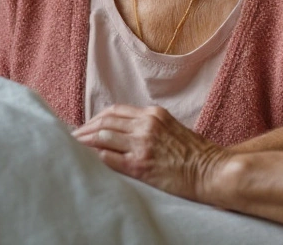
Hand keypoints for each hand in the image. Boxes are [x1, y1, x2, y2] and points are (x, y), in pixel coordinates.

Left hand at [73, 104, 227, 201]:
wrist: (211, 170)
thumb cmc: (196, 154)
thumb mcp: (172, 129)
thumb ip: (150, 127)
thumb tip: (124, 133)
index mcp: (154, 114)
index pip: (114, 111)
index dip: (95, 119)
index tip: (85, 128)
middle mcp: (146, 124)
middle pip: (104, 122)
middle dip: (84, 130)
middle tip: (71, 139)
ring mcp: (143, 144)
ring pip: (102, 137)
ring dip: (83, 143)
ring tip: (72, 149)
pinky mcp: (140, 164)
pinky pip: (108, 157)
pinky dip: (93, 157)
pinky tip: (85, 161)